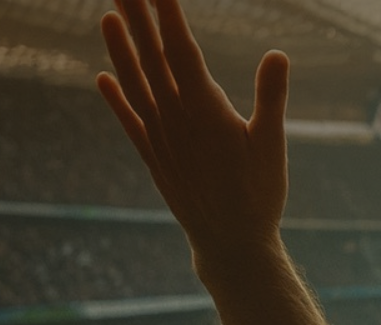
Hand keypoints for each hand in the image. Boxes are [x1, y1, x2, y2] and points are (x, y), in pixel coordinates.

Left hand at [96, 0, 290, 257]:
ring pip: (135, 83)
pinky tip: (103, 77)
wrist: (231, 245)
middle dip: (137, 17)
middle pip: (152, 56)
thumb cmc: (260, 195)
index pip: (181, 49)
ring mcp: (160, 137)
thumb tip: (277, 54)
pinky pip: (129, 120)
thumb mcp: (273, 145)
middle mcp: (175, 119)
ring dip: (120, 48)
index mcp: (206, 111)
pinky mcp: (154, 157)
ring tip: (107, 15)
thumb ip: (271, 98)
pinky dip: (115, 97)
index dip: (167, 15)